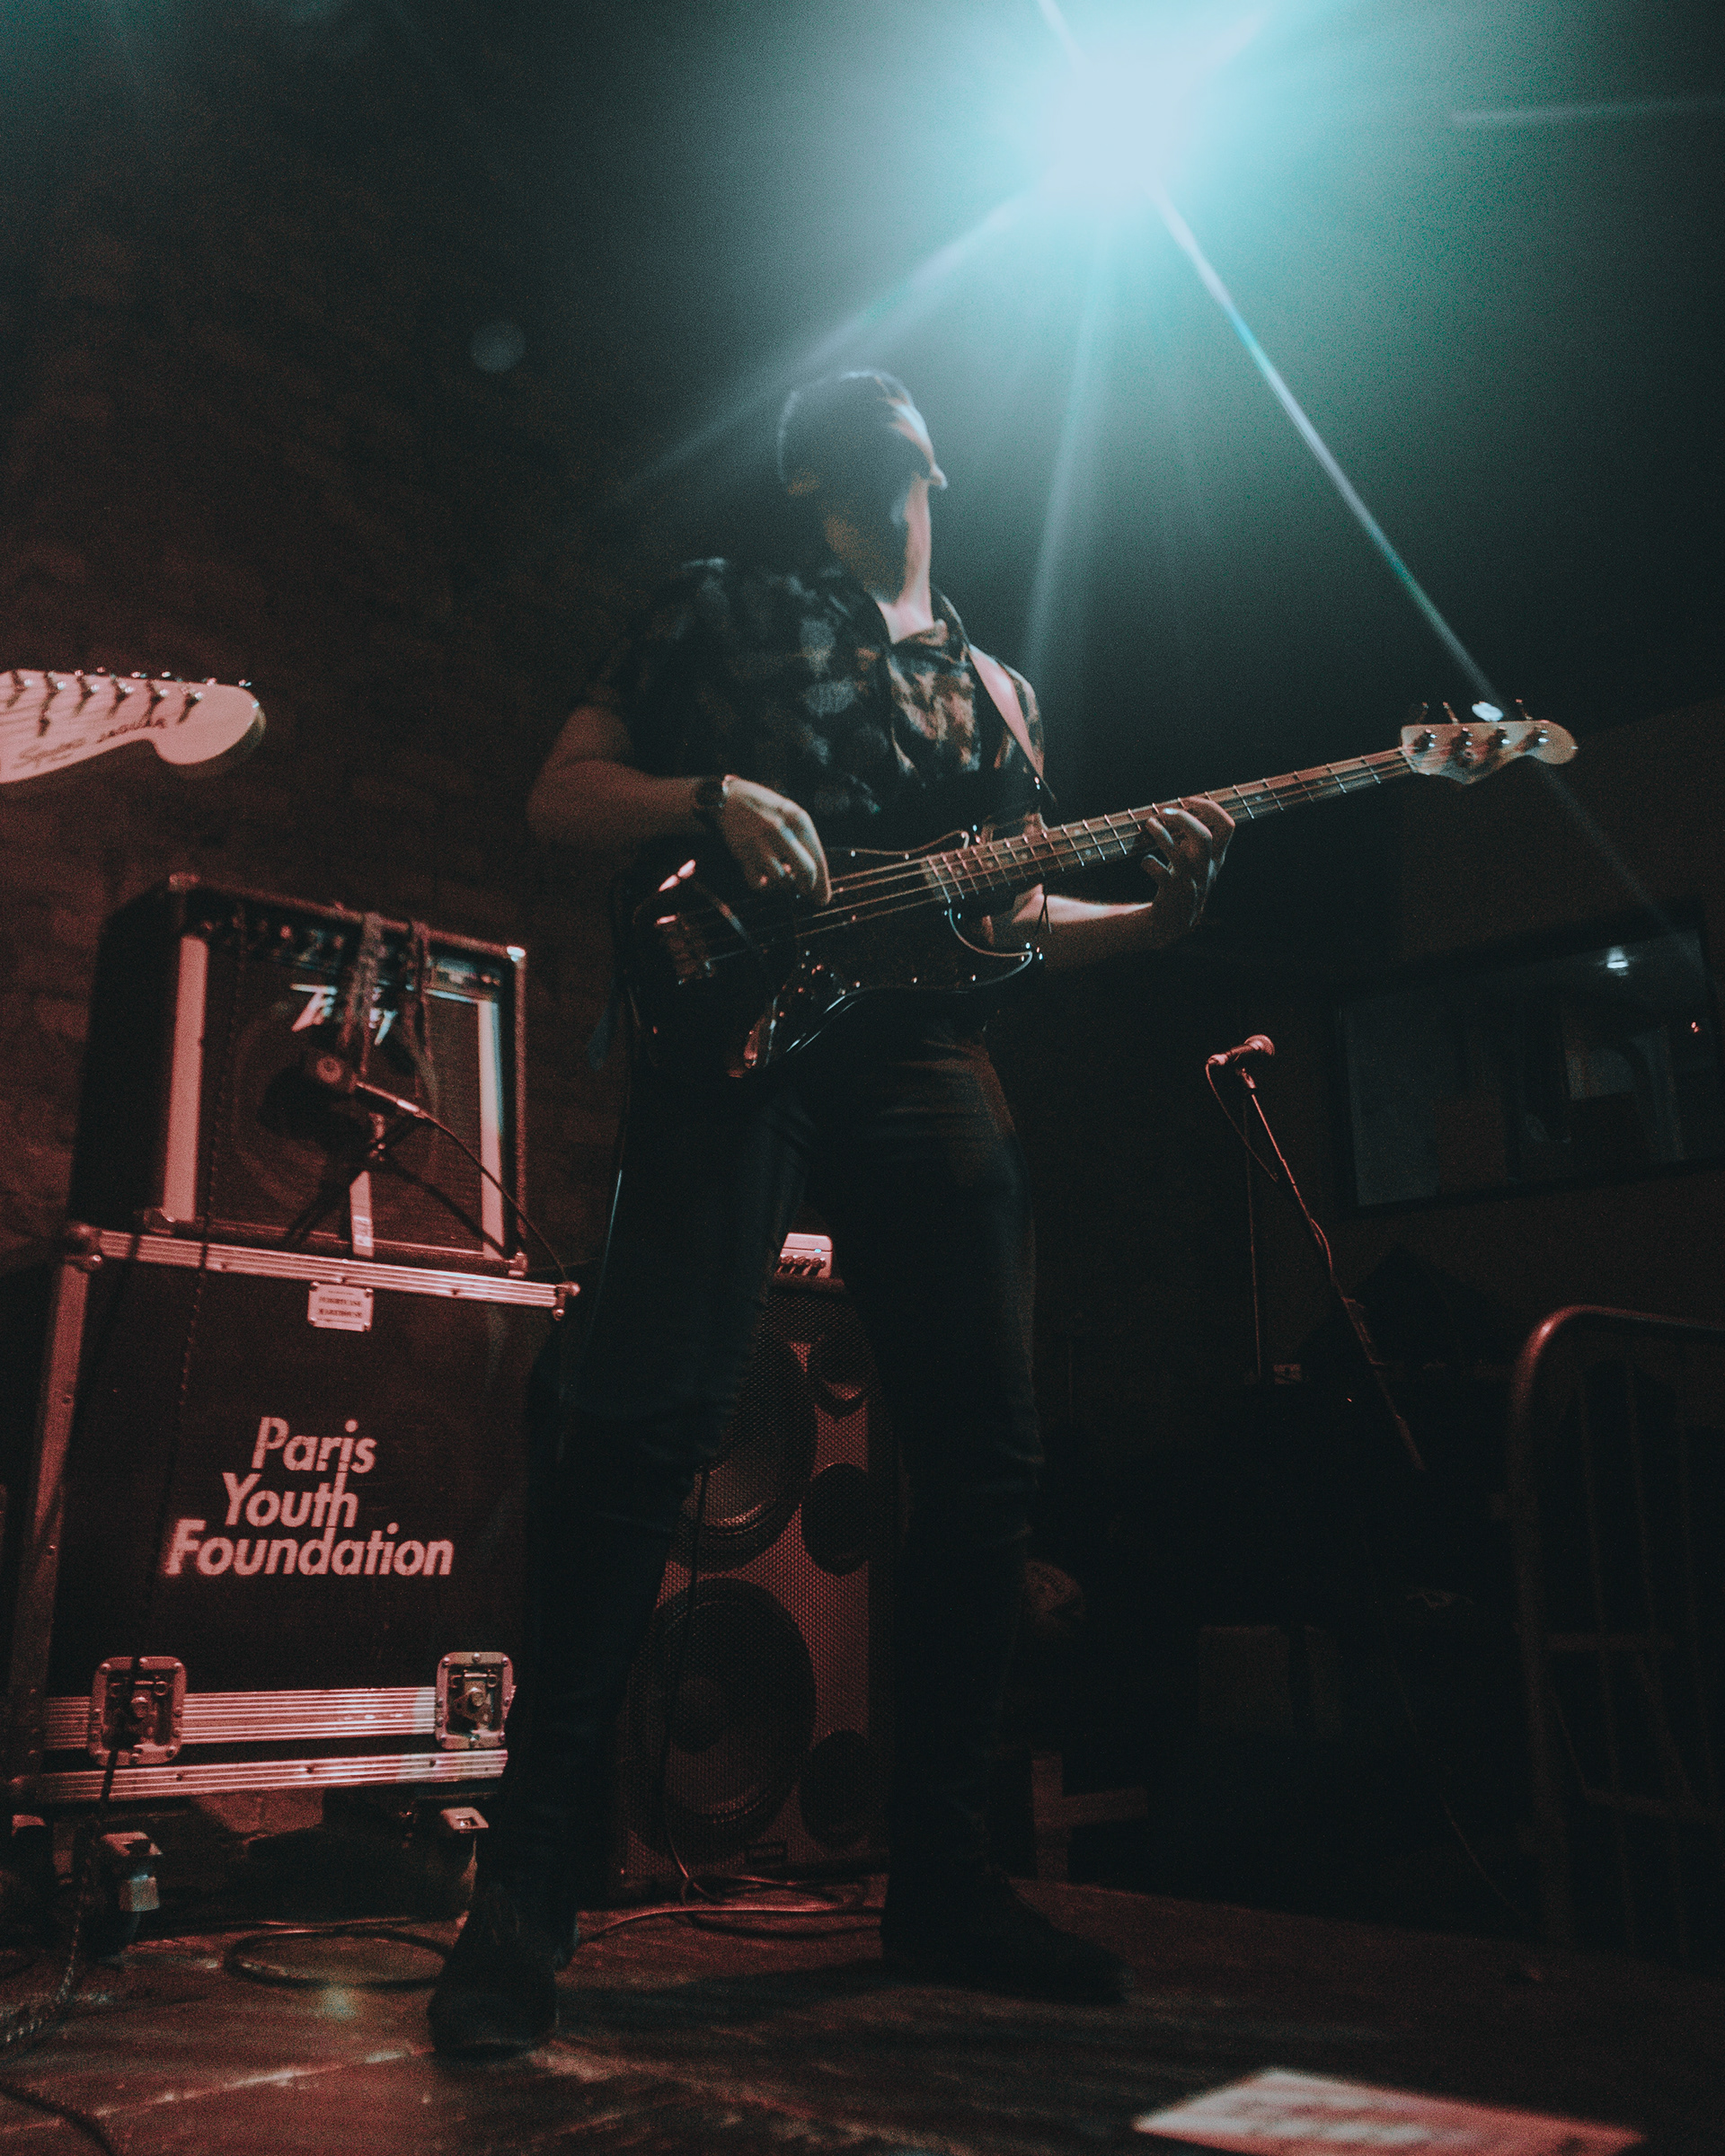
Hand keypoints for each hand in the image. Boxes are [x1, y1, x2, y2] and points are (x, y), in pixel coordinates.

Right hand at [713, 778, 831, 905]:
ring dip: (782, 882)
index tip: (823, 899)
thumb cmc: (763, 807)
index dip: (822, 883)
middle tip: (805, 891)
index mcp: (797, 819)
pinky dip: (762, 884)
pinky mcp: (742, 853)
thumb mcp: (788, 813)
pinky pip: (757, 883)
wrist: (728, 797)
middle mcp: (780, 830)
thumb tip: (814, 876)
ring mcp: (760, 842)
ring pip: (781, 879)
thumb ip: (802, 839)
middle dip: (808, 887)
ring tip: (779, 872)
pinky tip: (762, 876)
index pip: (817, 857)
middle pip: (806, 870)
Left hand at [1140, 795, 1233, 947]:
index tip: (1187, 801)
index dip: (1210, 808)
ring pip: (1179, 856)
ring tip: (1149, 824)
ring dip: (1161, 835)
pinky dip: (1149, 863)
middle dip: (1183, 819)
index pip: (1227, 827)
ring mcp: (1189, 883)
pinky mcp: (1172, 894)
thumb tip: (1179, 807)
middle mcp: (1206, 869)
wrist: (1172, 923)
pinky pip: (1160, 875)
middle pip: (1204, 837)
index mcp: (1215, 858)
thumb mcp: (1195, 860)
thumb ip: (1193, 838)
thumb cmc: (1181, 883)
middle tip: (1164, 812)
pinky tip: (1145, 862)